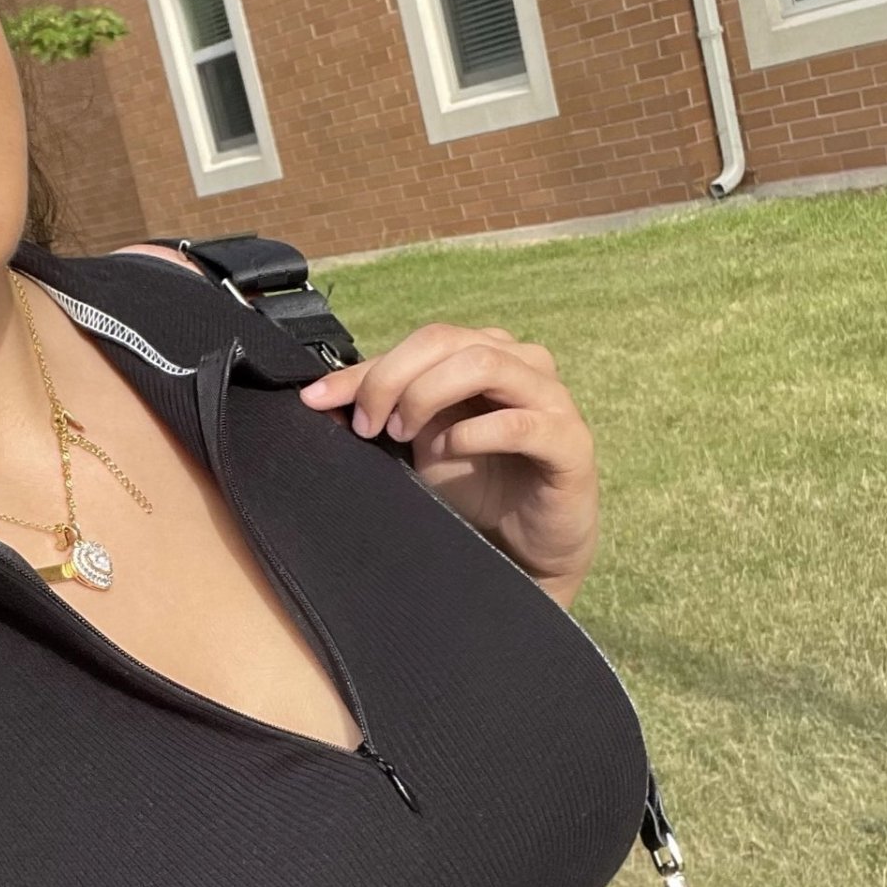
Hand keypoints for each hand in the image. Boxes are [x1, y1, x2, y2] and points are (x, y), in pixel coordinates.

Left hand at [299, 323, 599, 606]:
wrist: (527, 546)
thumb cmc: (476, 486)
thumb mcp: (417, 445)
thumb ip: (384, 414)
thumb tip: (322, 400)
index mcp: (482, 354)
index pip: (418, 342)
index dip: (364, 369)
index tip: (317, 400)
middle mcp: (519, 363)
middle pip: (446, 340)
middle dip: (391, 379)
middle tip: (366, 425)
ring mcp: (550, 397)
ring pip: (484, 363)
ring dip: (428, 395)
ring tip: (402, 434)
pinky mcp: (570, 440)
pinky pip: (520, 421)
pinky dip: (473, 433)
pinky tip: (449, 451)